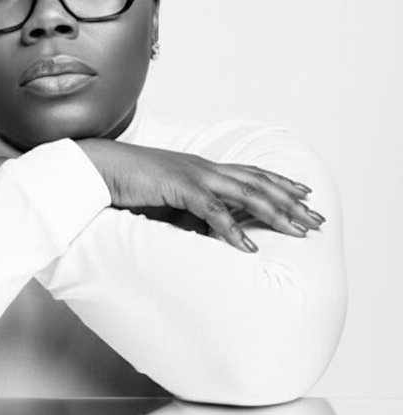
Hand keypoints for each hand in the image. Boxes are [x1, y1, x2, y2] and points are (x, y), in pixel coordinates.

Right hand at [78, 140, 325, 252]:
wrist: (96, 170)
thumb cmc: (125, 186)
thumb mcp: (166, 201)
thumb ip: (190, 213)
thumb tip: (209, 232)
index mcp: (203, 168)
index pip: (252, 174)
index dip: (282, 183)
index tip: (306, 196)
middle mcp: (205, 167)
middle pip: (260, 183)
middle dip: (292, 202)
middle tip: (317, 220)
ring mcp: (193, 175)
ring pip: (246, 194)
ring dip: (275, 213)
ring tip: (297, 232)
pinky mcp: (178, 186)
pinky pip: (212, 211)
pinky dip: (232, 229)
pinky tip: (249, 246)